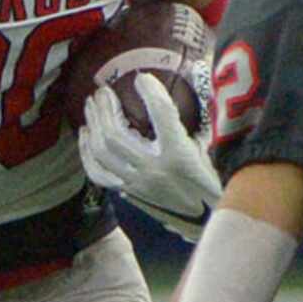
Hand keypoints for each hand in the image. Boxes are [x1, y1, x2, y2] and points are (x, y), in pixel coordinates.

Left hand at [79, 72, 220, 240]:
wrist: (210, 223)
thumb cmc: (216, 184)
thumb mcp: (213, 150)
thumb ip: (202, 123)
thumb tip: (198, 88)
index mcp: (180, 155)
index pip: (161, 113)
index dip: (150, 90)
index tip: (141, 78)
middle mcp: (154, 170)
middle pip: (115, 134)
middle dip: (105, 107)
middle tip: (103, 90)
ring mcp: (138, 183)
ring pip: (102, 152)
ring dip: (93, 125)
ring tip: (91, 106)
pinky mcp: (131, 192)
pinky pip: (99, 173)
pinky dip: (87, 153)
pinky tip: (86, 136)